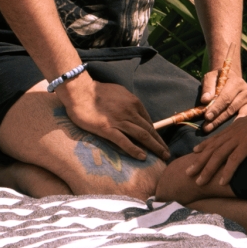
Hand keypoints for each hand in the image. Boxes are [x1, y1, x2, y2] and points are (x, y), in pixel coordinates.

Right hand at [55, 74, 170, 161]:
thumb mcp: (119, 92)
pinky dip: (135, 150)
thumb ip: (128, 103)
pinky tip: (142, 157)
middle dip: (159, 143)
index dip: (156, 133)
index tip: (160, 142)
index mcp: (133, 102)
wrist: (79, 90)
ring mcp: (119, 121)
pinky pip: (124, 141)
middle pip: (149, 130)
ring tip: (162, 157)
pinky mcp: (107, 129)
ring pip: (142, 136)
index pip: (148, 121)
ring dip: (154, 148)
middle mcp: (129, 112)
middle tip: (167, 154)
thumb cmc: (96, 91)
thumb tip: (134, 112)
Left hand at [175, 104, 246, 187]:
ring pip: (218, 156)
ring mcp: (240, 138)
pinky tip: (221, 182)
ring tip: (199, 182)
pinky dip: (227, 172)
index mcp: (236, 127)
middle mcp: (234, 132)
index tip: (194, 153)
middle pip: (212, 149)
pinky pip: (234, 160)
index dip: (204, 146)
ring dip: (207, 170)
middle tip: (187, 172)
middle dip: (198, 161)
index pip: (216, 138)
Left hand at [199, 66, 246, 130]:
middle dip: (218, 119)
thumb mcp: (211, 77)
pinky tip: (230, 131)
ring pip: (240, 116)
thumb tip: (205, 100)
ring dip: (227, 125)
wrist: (233, 78)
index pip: (225, 97)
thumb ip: (208, 86)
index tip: (206, 116)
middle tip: (207, 127)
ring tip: (217, 131)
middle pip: (232, 108)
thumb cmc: (220, 79)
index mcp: (237, 82)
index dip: (216, 108)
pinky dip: (239, 125)